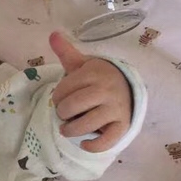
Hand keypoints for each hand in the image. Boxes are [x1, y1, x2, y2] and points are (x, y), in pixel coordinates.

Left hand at [50, 31, 132, 152]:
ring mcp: (116, 109)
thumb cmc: (98, 79)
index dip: (57, 97)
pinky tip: (84, 143)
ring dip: (71, 130)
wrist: (128, 89)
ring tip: (67, 129)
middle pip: (71, 107)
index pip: (63, 89)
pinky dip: (92, 146)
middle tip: (64, 114)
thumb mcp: (83, 64)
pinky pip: (105, 141)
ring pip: (85, 125)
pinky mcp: (122, 126)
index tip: (61, 98)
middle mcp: (106, 90)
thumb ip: (67, 52)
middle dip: (62, 113)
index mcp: (94, 73)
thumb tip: (52, 34)